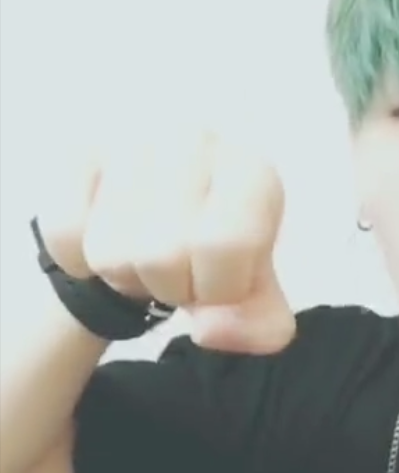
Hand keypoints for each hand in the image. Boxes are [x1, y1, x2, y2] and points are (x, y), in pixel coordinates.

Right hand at [35, 133, 294, 353]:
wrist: (167, 211)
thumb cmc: (216, 250)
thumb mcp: (252, 292)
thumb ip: (257, 325)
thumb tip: (209, 330)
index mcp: (251, 173)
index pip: (226, 244)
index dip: (218, 287)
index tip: (219, 281)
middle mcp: (192, 142)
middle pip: (163, 255)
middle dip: (171, 287)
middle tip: (180, 270)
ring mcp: (130, 142)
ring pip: (111, 254)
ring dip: (127, 277)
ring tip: (146, 254)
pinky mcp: (78, 155)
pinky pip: (65, 235)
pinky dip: (80, 261)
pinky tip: (107, 240)